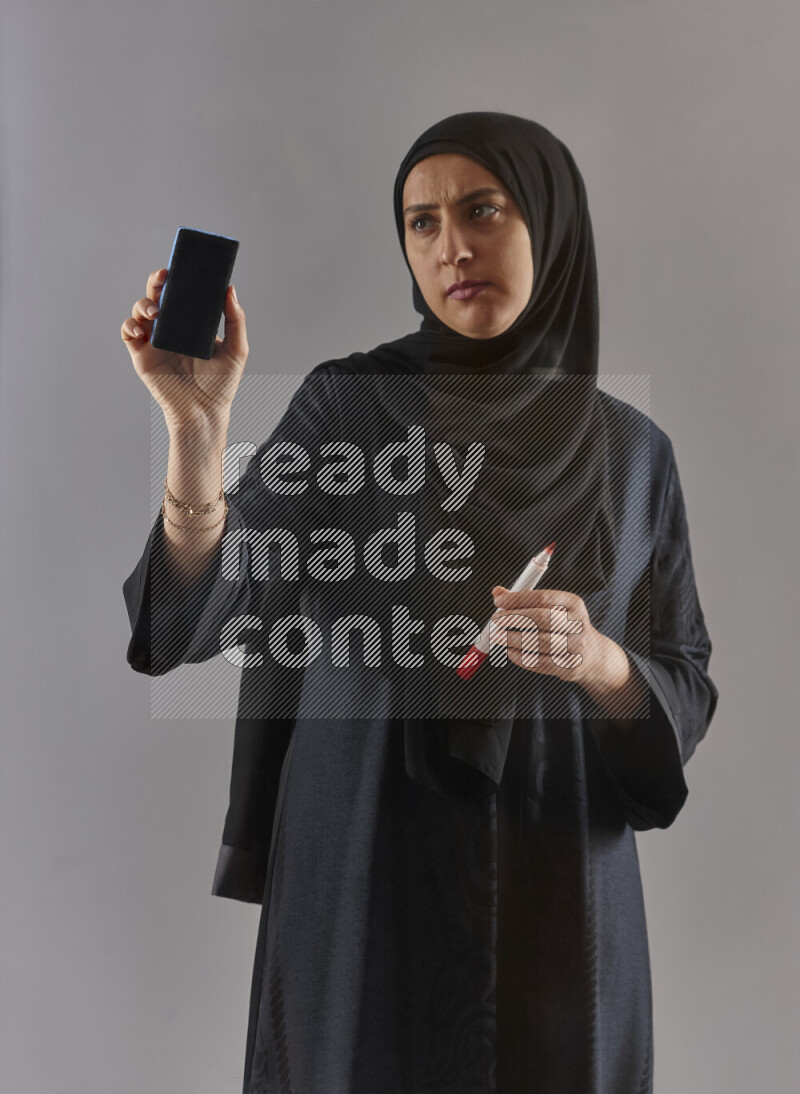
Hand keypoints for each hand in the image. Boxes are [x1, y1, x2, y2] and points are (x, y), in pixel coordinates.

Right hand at [121, 268, 247, 434]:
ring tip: (155, 311)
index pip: (182, 294)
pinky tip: (141, 329)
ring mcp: (155, 340)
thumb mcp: (236, 350)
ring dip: (144, 303)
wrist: (203, 412)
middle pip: (158, 295)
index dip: (179, 278)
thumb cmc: (221, 385)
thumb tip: (230, 289)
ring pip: (141, 310)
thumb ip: (235, 320)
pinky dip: (130, 325)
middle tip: (163, 276)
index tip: (181, 266)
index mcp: (192, 323)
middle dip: (157, 281)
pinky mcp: (141, 355)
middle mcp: (172, 328)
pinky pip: (128, 332)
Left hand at [488, 585, 647, 721]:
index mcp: (573, 603)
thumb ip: (526, 599)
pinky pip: (540, 662)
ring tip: (497, 636)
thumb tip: (498, 592)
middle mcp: (578, 623)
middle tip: (496, 620)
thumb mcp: (554, 608)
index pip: (543, 598)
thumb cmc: (566, 626)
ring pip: (539, 642)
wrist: (593, 656)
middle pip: (541, 619)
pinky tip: (509, 651)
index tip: (498, 600)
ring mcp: (575, 646)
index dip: (517, 599)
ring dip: (513, 639)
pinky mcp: (569, 666)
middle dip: (514, 618)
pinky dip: (521, 657)